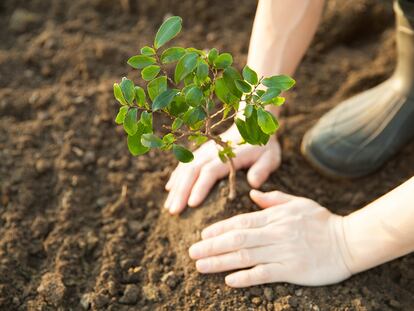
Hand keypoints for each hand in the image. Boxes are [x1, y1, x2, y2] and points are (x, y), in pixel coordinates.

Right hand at [164, 125, 281, 213]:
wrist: (252, 124)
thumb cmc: (262, 146)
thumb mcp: (270, 157)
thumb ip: (262, 169)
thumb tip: (253, 183)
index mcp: (228, 155)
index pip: (210, 172)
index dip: (200, 187)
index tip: (191, 204)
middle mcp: (211, 152)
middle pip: (192, 171)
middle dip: (181, 192)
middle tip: (173, 211)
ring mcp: (203, 151)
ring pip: (185, 169)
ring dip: (176, 188)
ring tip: (168, 207)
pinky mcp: (200, 152)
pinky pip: (184, 164)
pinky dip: (176, 176)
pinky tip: (169, 190)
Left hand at [189, 190, 351, 286]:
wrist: (350, 241)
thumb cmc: (322, 221)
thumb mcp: (298, 203)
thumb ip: (273, 199)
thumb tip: (253, 194)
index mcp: (275, 216)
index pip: (241, 222)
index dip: (220, 229)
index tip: (202, 235)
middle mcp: (275, 233)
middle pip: (237, 239)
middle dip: (212, 246)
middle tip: (192, 252)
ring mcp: (283, 252)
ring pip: (246, 256)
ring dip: (220, 262)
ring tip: (201, 266)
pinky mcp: (292, 269)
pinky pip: (264, 273)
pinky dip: (245, 277)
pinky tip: (229, 280)